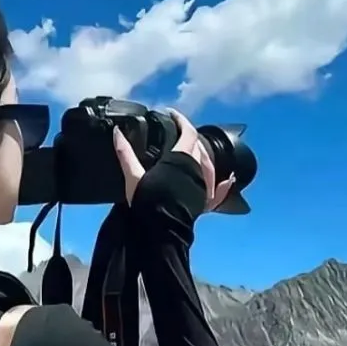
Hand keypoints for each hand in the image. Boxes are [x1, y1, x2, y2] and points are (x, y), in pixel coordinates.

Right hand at [112, 109, 235, 210]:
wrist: (161, 231)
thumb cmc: (149, 202)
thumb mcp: (134, 176)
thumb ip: (125, 153)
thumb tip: (116, 132)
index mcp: (182, 158)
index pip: (187, 132)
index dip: (180, 120)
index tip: (172, 114)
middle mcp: (198, 170)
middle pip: (199, 147)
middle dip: (190, 136)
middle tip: (178, 132)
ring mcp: (205, 187)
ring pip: (210, 166)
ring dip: (203, 155)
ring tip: (195, 150)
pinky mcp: (206, 203)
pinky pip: (219, 192)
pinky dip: (224, 185)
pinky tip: (229, 179)